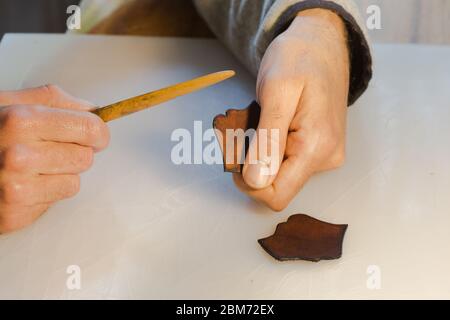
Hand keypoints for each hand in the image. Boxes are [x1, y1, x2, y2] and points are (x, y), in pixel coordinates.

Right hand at [0, 85, 108, 232]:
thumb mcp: (12, 102)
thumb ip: (54, 101)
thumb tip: (95, 110)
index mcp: (21, 119)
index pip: (90, 128)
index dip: (98, 132)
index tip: (96, 134)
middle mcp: (17, 155)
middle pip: (86, 157)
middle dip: (75, 152)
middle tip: (52, 150)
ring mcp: (15, 187)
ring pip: (74, 181)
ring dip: (61, 174)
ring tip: (35, 167)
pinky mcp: (14, 213)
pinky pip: (57, 200)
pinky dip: (48, 192)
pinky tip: (27, 183)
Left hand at [234, 9, 349, 210]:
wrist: (321, 44)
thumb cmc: (299, 59)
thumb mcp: (277, 93)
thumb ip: (268, 140)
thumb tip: (256, 181)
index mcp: (316, 147)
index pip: (276, 195)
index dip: (248, 181)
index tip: (234, 150)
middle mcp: (324, 158)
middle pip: (275, 184)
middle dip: (249, 162)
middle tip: (237, 127)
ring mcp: (322, 154)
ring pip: (277, 172)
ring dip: (256, 151)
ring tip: (251, 120)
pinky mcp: (316, 148)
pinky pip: (284, 160)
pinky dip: (266, 146)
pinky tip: (263, 123)